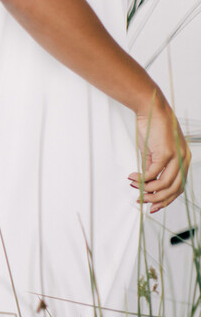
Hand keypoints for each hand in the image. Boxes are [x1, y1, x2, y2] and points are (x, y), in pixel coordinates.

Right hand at [128, 93, 191, 213]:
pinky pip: (153, 174)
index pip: (178, 187)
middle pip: (173, 189)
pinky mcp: (166, 153)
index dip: (166, 200)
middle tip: (142, 200)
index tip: (153, 206)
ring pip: (164, 185)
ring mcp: (176, 156)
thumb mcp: (154, 152)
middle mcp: (183, 159)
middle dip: (157, 199)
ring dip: (148, 190)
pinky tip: (133, 176)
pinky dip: (142, 179)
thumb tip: (147, 183)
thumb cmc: (153, 127)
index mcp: (183, 159)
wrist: (151, 109)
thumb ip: (154, 168)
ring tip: (136, 187)